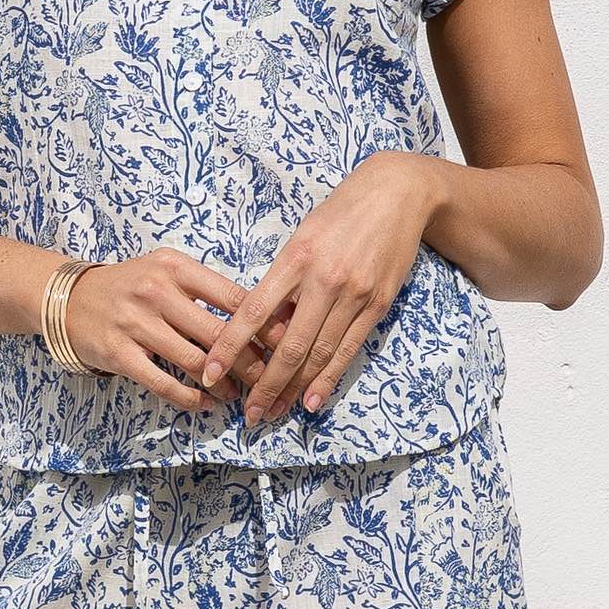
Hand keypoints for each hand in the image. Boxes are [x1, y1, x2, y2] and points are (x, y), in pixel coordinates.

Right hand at [62, 247, 298, 413]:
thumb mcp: (166, 270)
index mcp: (176, 267)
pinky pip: (162, 381)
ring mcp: (136, 322)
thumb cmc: (131, 285)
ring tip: (239, 395)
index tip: (288, 342)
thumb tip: (259, 314)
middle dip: (251, 362)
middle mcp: (157, 291)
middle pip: (219, 333)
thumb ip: (204, 288)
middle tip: (272, 380)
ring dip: (223, 384)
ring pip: (194, 361)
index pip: (232, 297)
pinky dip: (189, 397)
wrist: (71, 298)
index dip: (265, 323)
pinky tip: (205, 403)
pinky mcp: (118, 353)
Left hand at [199, 151, 436, 424]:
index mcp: (296, 257)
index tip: (211, 371)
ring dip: (294, 390)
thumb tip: (264, 320)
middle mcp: (324, 279)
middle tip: (248, 415)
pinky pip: (348, 350)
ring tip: (274, 413)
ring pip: (318, 354)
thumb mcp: (303, 233)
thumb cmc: (341, 210)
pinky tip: (312, 400)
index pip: (254, 311)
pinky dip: (328, 379)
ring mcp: (354, 295)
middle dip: (265, 385)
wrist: (397, 193)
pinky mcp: (378, 305)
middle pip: (288, 345)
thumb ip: (285, 275)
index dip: (230, 345)